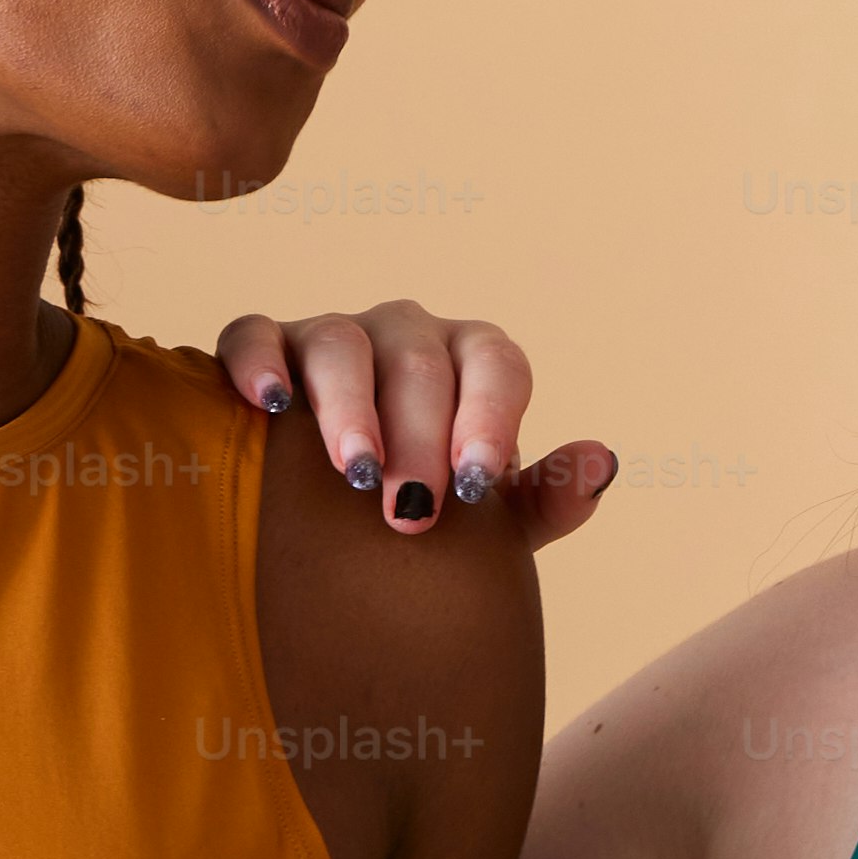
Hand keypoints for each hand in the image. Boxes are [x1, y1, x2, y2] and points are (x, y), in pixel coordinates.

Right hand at [210, 300, 619, 549]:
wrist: (339, 525)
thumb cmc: (431, 509)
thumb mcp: (493, 520)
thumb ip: (548, 495)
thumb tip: (603, 462)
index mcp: (472, 361)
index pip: (496, 365)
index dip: (489, 417)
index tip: (476, 482)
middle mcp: (407, 333)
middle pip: (419, 362)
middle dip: (420, 437)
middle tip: (412, 510)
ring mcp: (334, 333)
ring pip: (342, 346)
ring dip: (349, 409)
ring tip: (355, 471)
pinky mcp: (265, 346)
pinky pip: (254, 335)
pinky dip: (260, 363)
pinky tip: (270, 407)